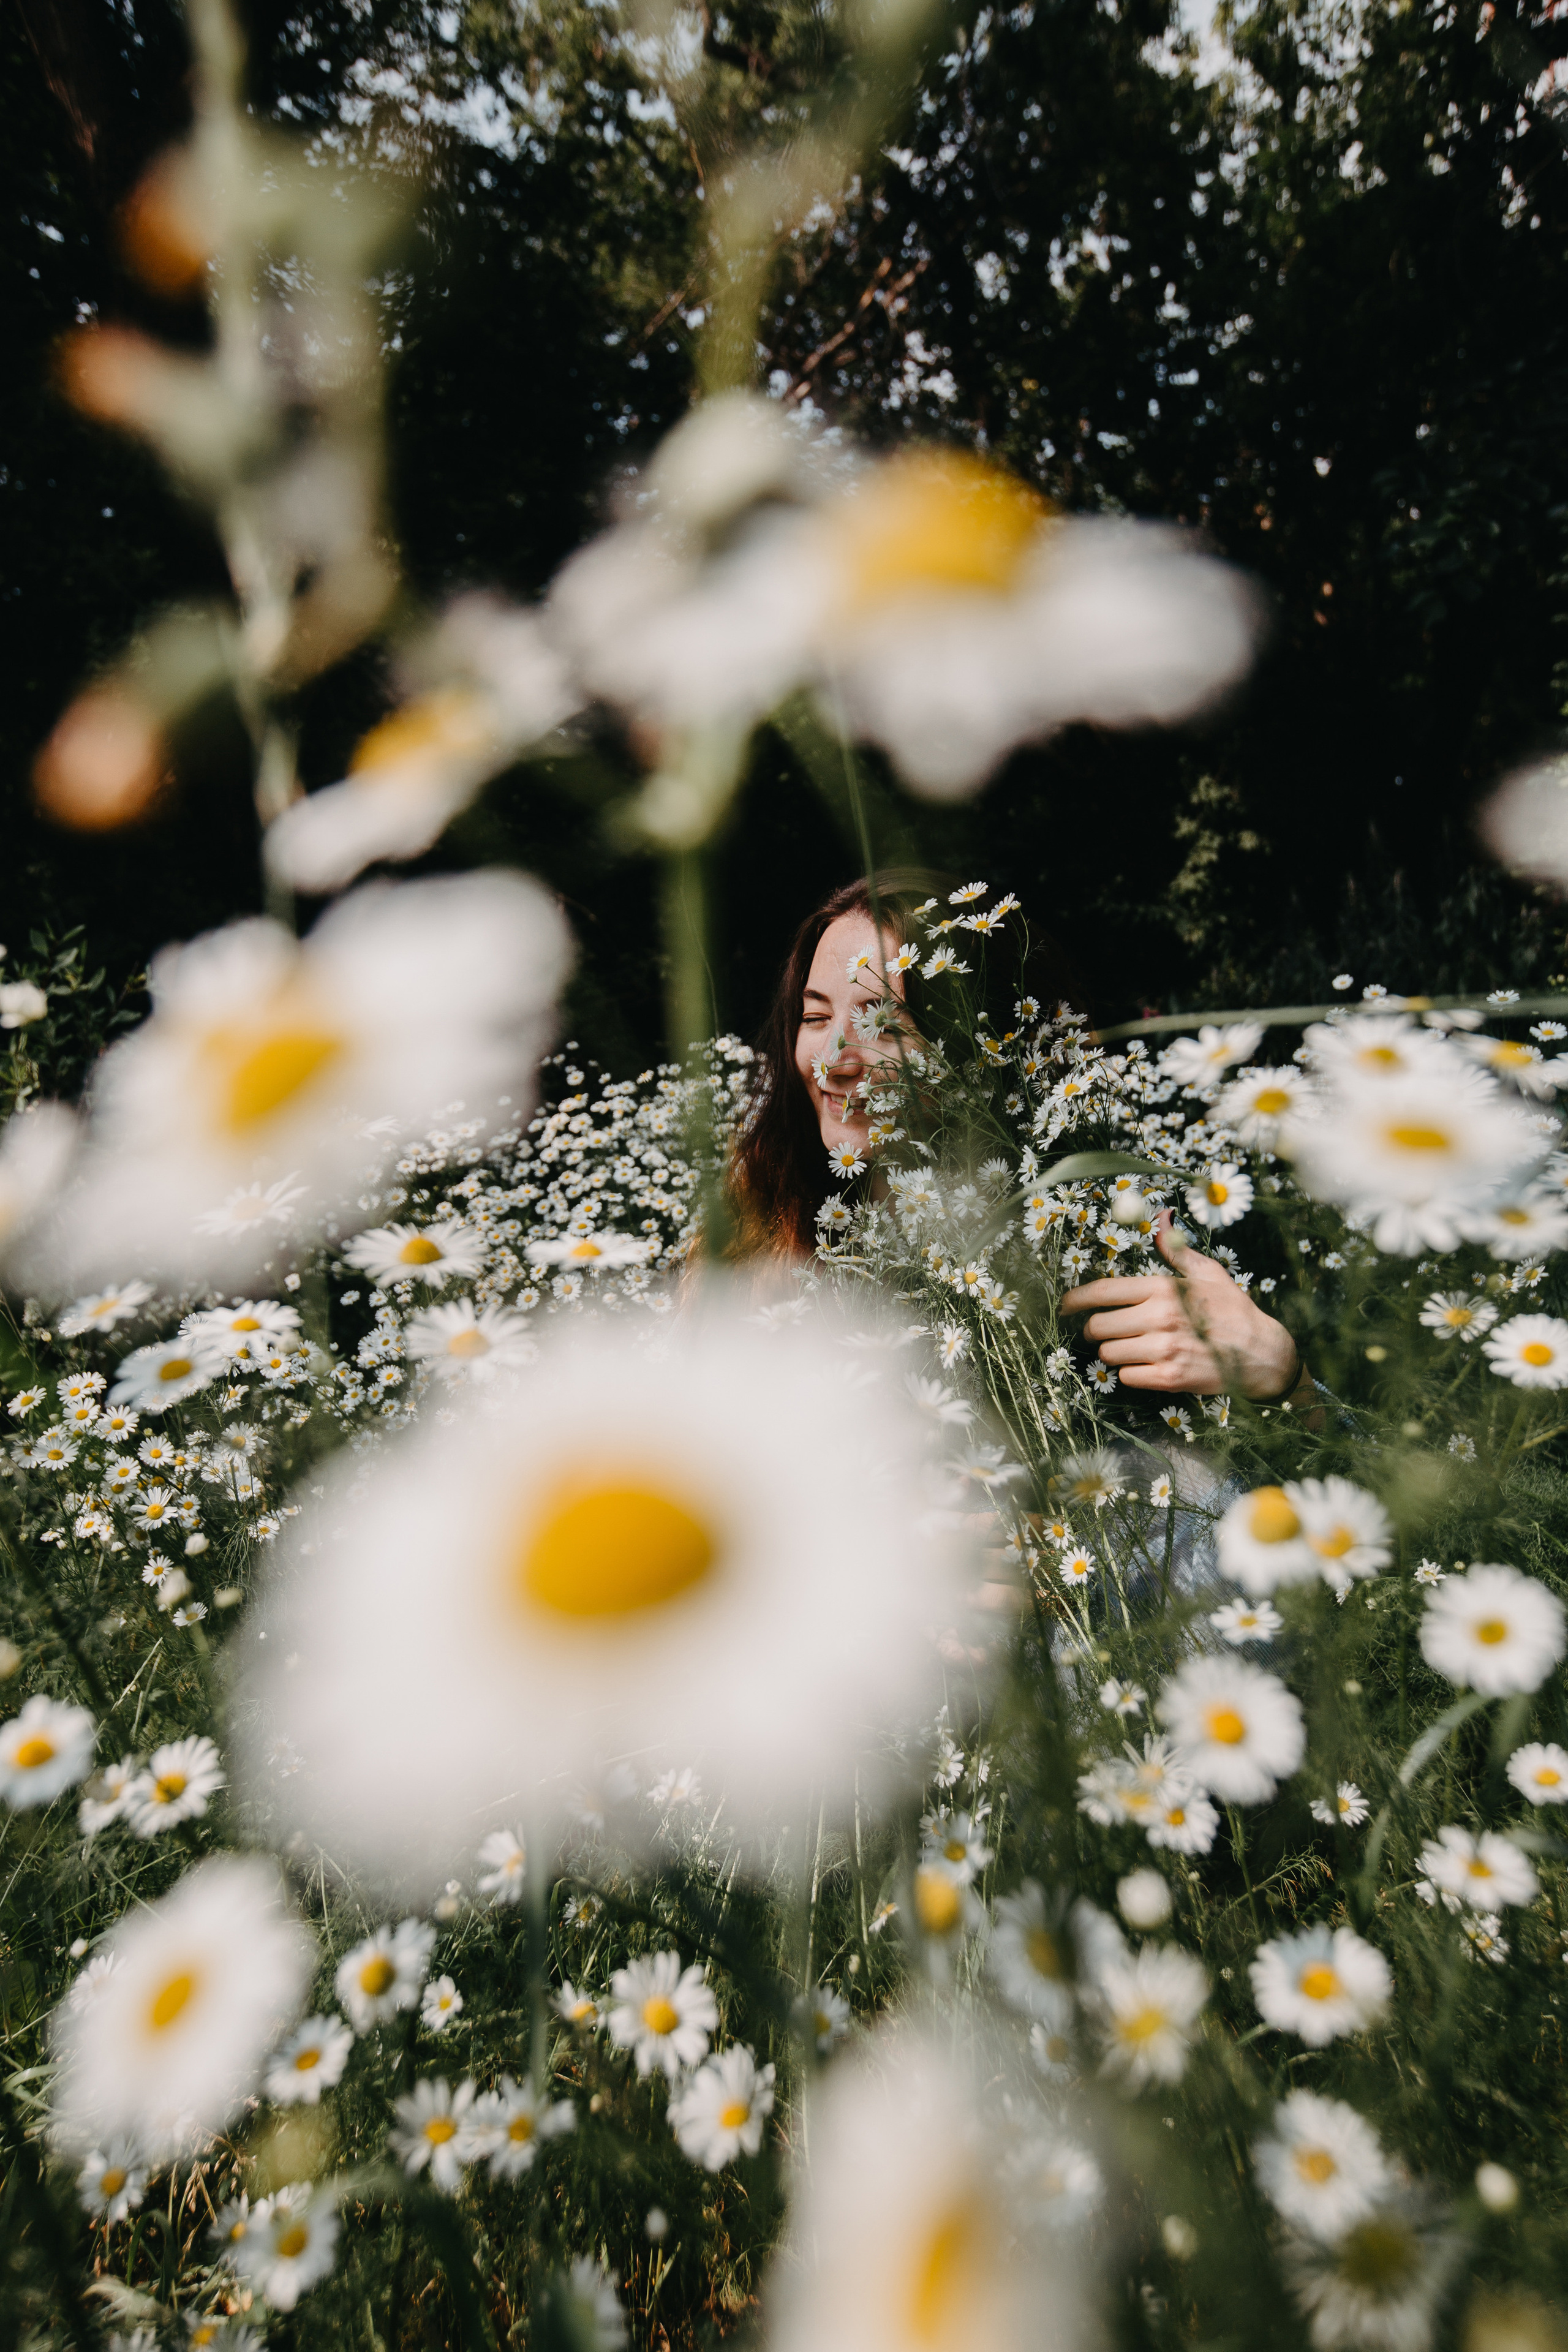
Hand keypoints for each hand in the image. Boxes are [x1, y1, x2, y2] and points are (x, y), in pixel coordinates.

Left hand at [1059, 1212, 1301, 1400]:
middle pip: (1098, 1327)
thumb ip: (1176, 1249)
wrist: (1263, 1354)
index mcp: (1163, 1288)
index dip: (1075, 1300)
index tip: (1064, 1306)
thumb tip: (1162, 1219)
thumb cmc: (1233, 1311)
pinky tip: (1146, 1366)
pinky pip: (1126, 1376)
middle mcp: (1159, 1317)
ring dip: (1114, 1353)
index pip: (1102, 1292)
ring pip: (1109, 1354)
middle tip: (1104, 1332)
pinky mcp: (1168, 1377)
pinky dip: (1130, 1373)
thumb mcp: (1207, 1273)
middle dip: (1096, 1330)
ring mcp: (1163, 1349)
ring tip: (1131, 1348)